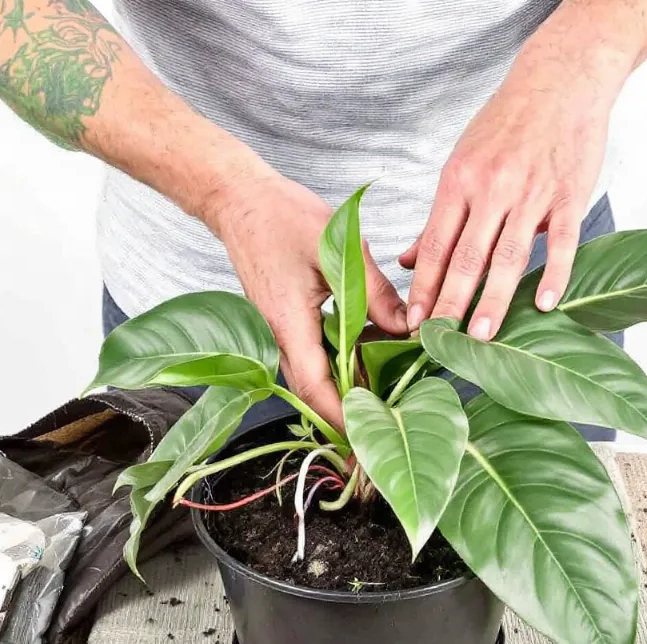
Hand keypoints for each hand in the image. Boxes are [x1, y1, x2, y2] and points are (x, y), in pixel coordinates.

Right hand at [208, 170, 406, 430]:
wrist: (240, 201)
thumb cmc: (279, 217)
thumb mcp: (337, 250)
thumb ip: (374, 293)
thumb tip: (407, 328)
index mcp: (288, 324)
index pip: (316, 388)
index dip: (341, 417)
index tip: (366, 439)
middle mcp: (279, 336)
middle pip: (316, 390)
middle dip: (348, 412)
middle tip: (383, 427)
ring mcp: (279, 331)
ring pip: (316, 374)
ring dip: (348, 384)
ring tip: (388, 390)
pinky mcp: (285, 322)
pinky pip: (315, 352)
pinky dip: (343, 359)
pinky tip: (372, 350)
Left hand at [401, 43, 625, 340]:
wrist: (560, 80)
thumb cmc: (504, 127)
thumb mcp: (460, 164)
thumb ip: (438, 218)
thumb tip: (407, 260)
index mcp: (458, 182)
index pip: (434, 246)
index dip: (422, 288)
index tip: (413, 323)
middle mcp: (491, 189)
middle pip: (466, 258)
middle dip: (450, 304)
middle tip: (439, 343)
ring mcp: (531, 193)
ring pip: (508, 256)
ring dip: (493, 300)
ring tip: (481, 337)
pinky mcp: (569, 194)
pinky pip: (561, 241)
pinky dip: (555, 274)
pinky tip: (546, 305)